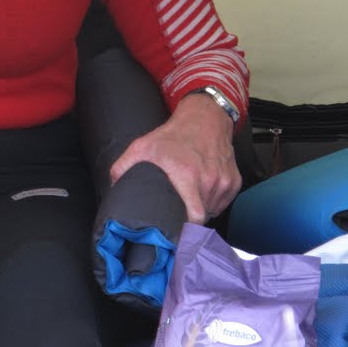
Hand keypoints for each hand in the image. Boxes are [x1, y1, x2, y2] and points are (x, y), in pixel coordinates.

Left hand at [109, 92, 241, 223]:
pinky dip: (212, 200)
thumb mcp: (142, 147)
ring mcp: (224, 182)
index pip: (194, 217)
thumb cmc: (173, 135)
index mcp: (187, 175)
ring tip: (188, 193)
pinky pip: (222, 202)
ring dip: (200, 207)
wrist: (204, 119)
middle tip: (177, 210)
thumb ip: (123, 167)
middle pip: (201, 216)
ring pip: (212, 210)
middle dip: (189, 217)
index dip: (185, 227)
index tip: (175, 228)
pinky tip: (201, 188)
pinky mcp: (234, 181)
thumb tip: (113, 188)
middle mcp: (209, 180)